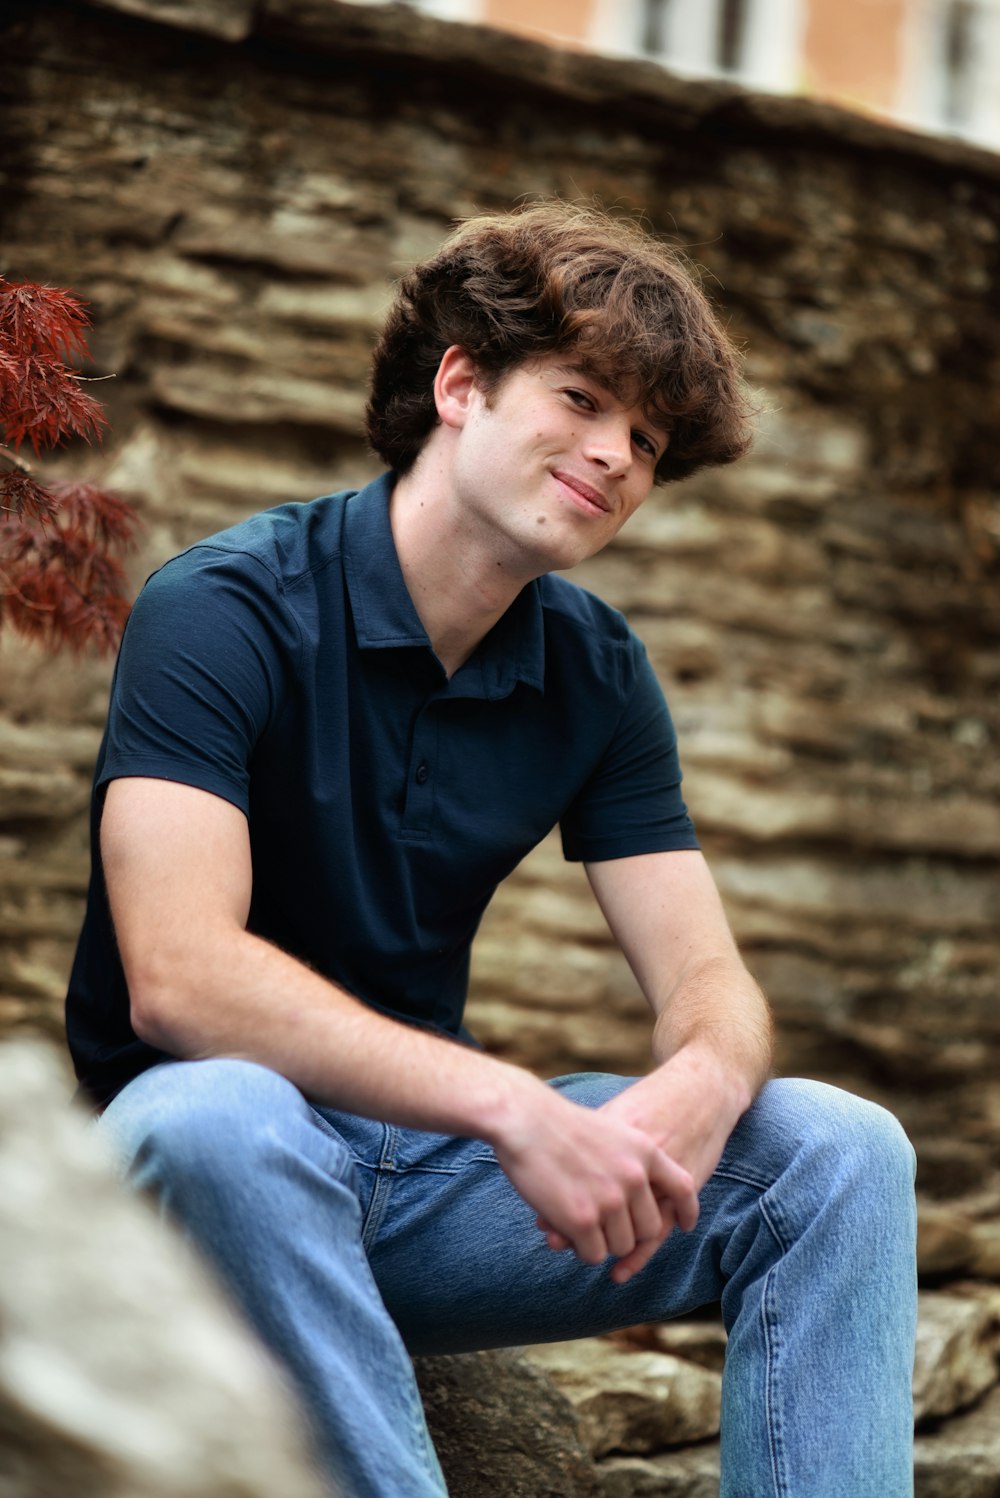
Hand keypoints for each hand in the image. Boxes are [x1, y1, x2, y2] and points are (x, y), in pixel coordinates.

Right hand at [491, 1086, 697, 1282]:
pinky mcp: (582, 1220)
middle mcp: (634, 1177)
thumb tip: (643, 1194)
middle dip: (628, 1233)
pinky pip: (593, 1254)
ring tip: (579, 1223)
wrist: (524, 1120)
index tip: (684, 1225)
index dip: (686, 1210)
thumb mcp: (611, 1129)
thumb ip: (632, 1160)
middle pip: (649, 1229)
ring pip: (621, 1246)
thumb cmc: (560, 1124)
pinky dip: (580, 1249)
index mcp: (645, 1151)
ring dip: (601, 1242)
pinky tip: (565, 1231)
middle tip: (603, 1225)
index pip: (683, 1188)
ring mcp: (609, 1200)